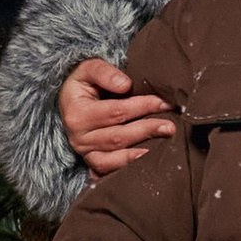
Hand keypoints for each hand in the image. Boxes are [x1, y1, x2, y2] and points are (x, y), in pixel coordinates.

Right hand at [57, 58, 175, 178]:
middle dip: (147, 130)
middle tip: (171, 126)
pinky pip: (109, 170)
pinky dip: (127, 167)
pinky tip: (145, 162)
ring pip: (115, 158)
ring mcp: (85, 153)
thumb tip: (125, 84)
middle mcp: (79, 138)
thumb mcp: (86, 70)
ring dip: (141, 153)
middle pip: (118, 137)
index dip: (142, 107)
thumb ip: (103, 72)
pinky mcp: (91, 163)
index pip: (116, 112)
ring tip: (164, 145)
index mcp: (78, 114)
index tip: (164, 102)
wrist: (69, 104)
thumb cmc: (83, 85)